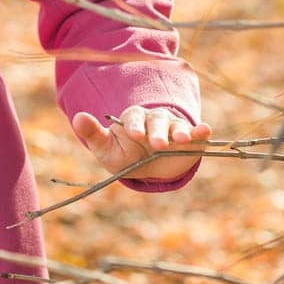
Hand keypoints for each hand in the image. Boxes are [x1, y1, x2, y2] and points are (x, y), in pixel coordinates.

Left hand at [72, 105, 211, 181]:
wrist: (150, 168)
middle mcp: (155, 120)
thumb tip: (77, 116)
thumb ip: (94, 134)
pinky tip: (206, 131)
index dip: (134, 125)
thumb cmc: (125, 156)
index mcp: (133, 120)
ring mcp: (174, 127)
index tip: (135, 134)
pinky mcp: (191, 138)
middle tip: (158, 144)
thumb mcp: (107, 149)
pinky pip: (196, 133)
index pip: (133, 118)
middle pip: (157, 121)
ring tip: (182, 139)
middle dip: (158, 132)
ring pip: (176, 126)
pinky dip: (201, 131)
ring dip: (180, 131)